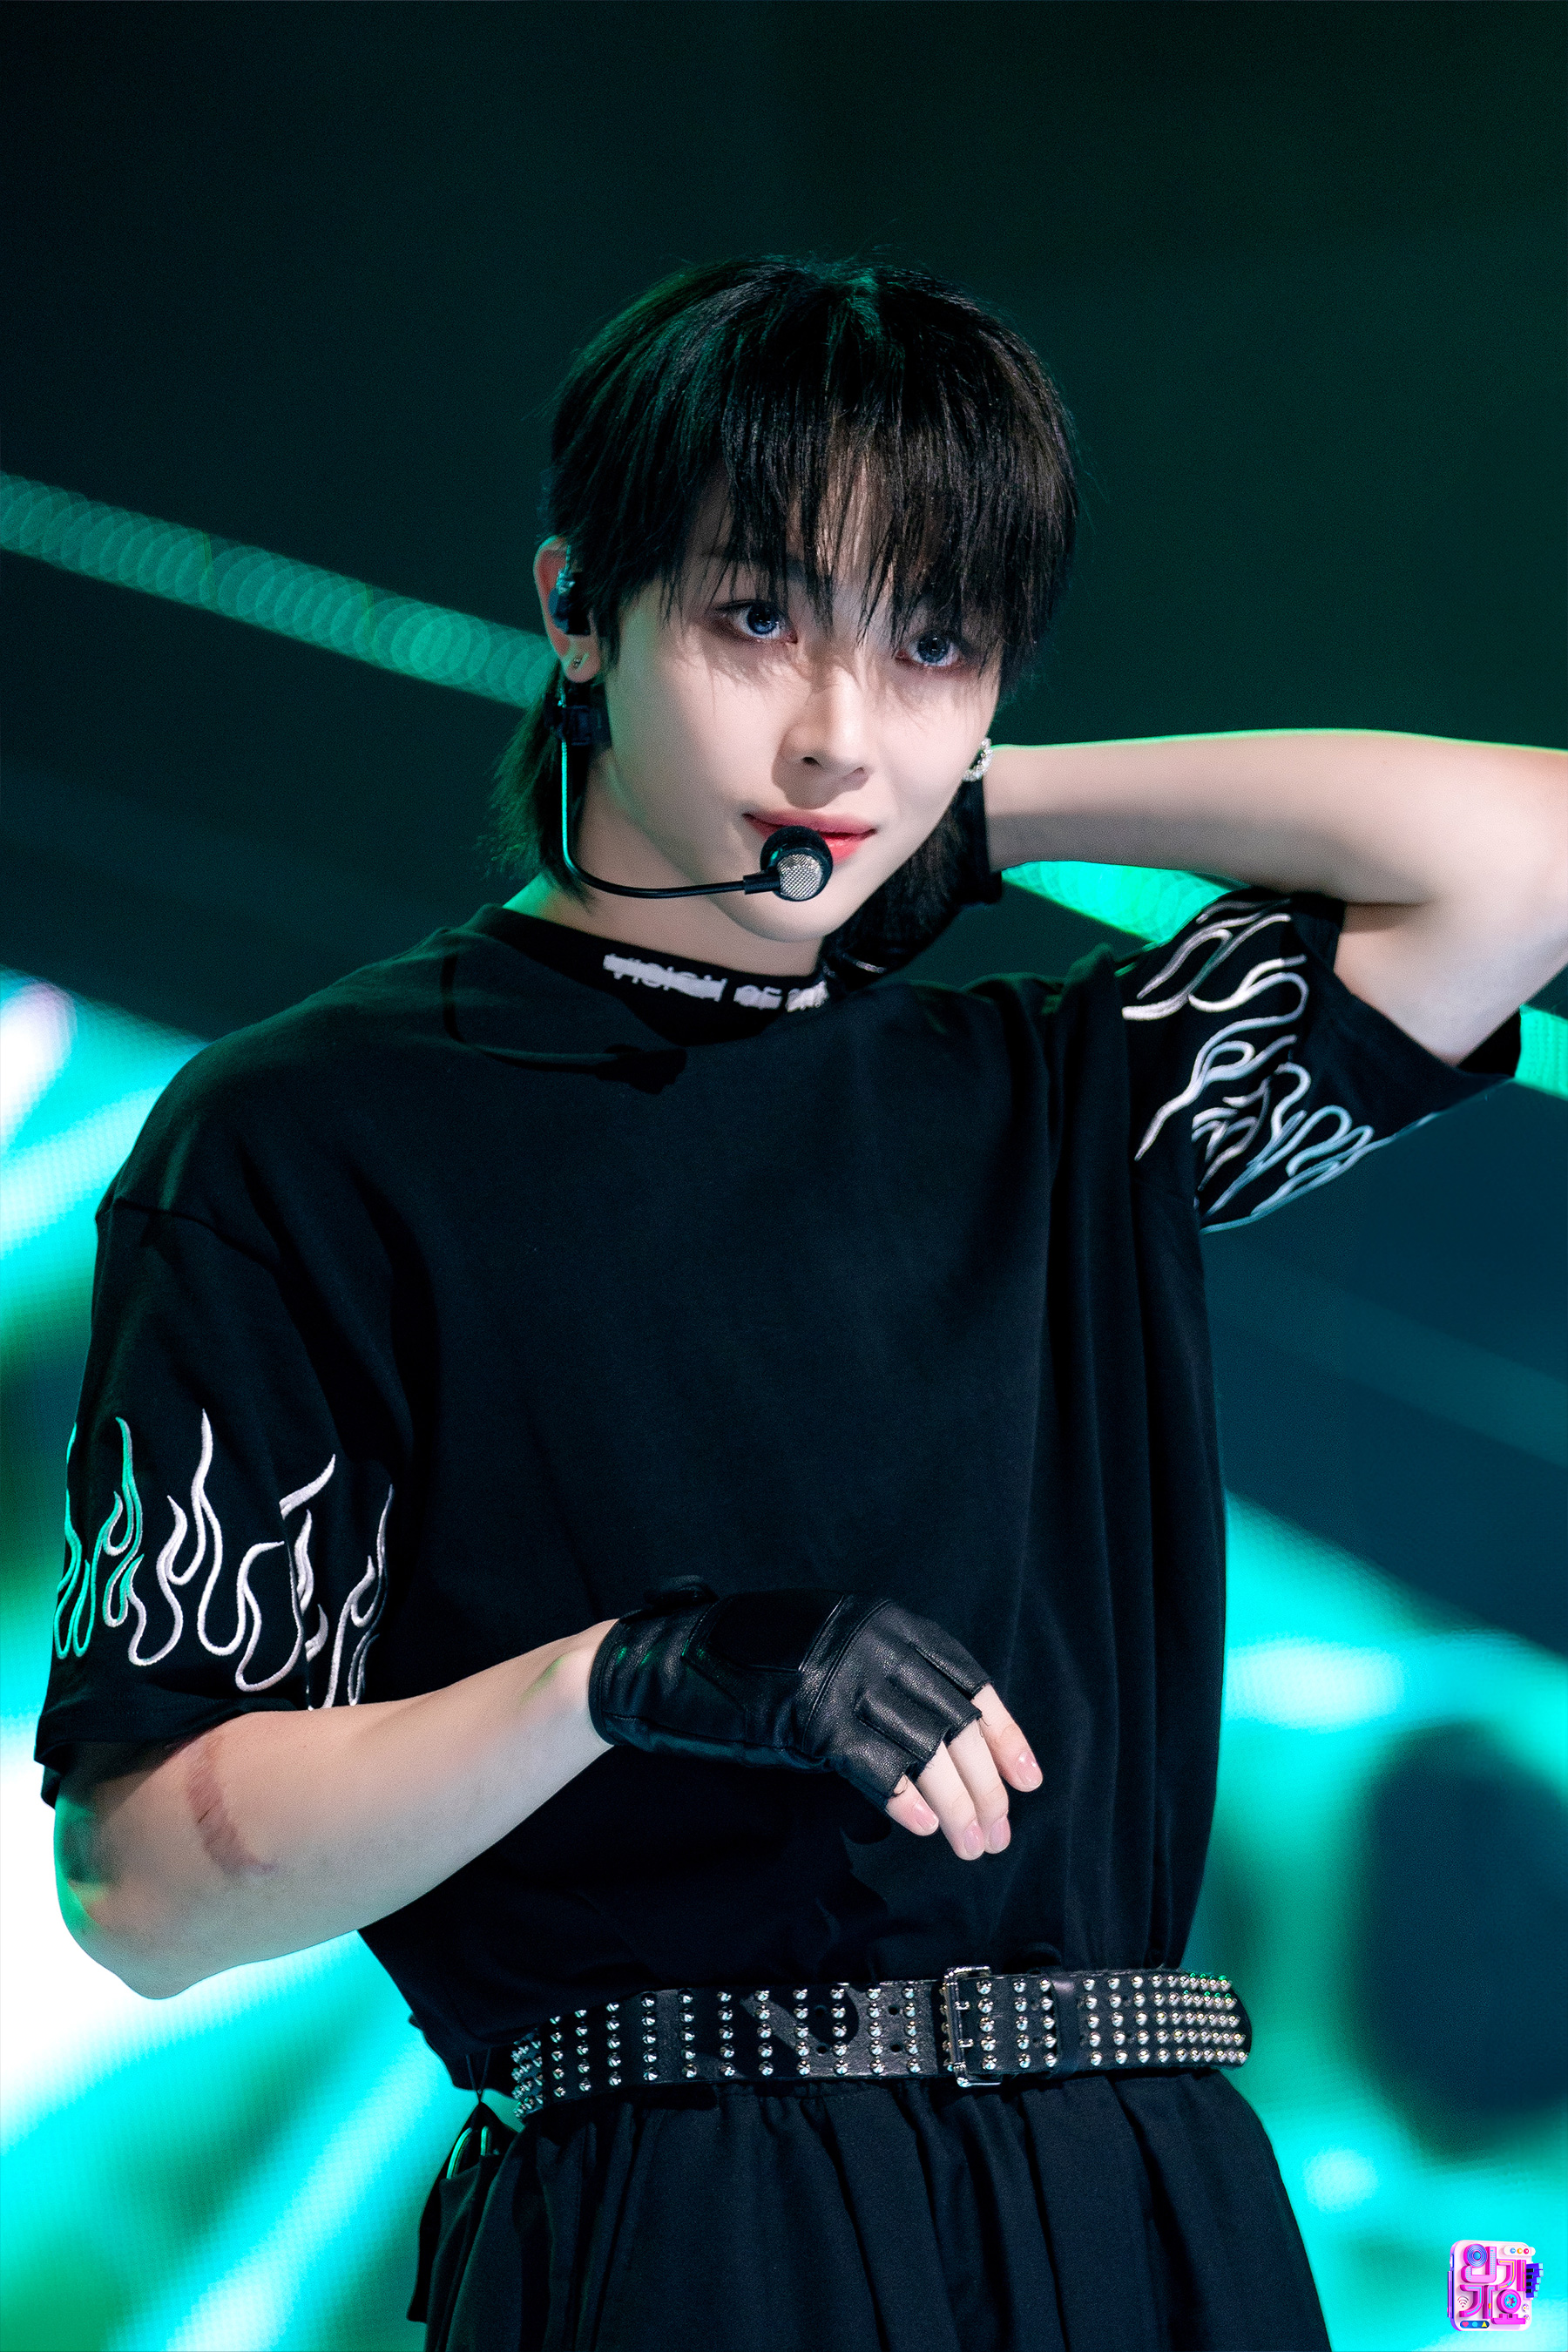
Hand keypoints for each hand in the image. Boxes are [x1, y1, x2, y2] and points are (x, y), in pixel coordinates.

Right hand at [589, 1582, 1035, 1855]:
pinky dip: (907, 1802)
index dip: (1005, 1735)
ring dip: (958, 1808)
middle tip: (997, 1835)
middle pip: (955, 1725)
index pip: (968, 1682)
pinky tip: (924, 1830)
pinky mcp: (813, 1716)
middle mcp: (876, 1643)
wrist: (671, 1663)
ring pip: (927, 1752)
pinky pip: (878, 1767)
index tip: (1027, 1781)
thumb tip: (943, 1742)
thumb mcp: (832, 1653)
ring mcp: (845, 1677)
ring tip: (971, 1847)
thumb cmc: (750, 1667)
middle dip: (986, 1787)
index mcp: (887, 1622)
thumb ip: (884, 1680)